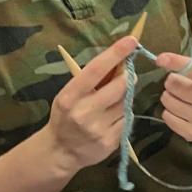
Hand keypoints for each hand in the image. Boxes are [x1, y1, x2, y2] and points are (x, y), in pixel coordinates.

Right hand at [43, 36, 136, 171]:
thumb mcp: (70, 94)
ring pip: (126, 103)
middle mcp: (83, 112)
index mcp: (70, 96)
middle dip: (127, 77)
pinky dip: (123, 115)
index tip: (131, 41)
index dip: (115, 53)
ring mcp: (98, 129)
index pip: (96, 69)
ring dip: (125, 98)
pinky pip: (127, 120)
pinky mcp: (110, 142)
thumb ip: (92, 79)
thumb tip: (119, 58)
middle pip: (120, 86)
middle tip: (127, 74)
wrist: (60, 151)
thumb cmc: (66, 115)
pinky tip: (111, 119)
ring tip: (111, 102)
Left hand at [154, 2, 191, 141]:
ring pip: (168, 101)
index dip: (176, 62)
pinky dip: (171, 112)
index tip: (160, 58)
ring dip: (171, 96)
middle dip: (174, 81)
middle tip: (185, 82)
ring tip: (185, 96)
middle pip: (173, 85)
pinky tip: (184, 110)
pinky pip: (167, 118)